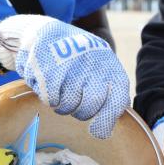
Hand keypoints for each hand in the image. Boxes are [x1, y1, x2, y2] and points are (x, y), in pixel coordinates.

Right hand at [0, 15, 129, 138]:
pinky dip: (47, 97)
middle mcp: (93, 62)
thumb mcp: (99, 68)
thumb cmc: (76, 59)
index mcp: (109, 65)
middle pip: (90, 107)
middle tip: (74, 106)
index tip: (98, 132)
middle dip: (80, 113)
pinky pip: (50, 99)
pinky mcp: (48, 66)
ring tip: (59, 91)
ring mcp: (70, 63)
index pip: (117, 99)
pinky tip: (47, 84)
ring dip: (62, 105)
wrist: (46, 32)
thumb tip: (111, 123)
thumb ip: (109, 92)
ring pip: (68, 105)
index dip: (107, 120)